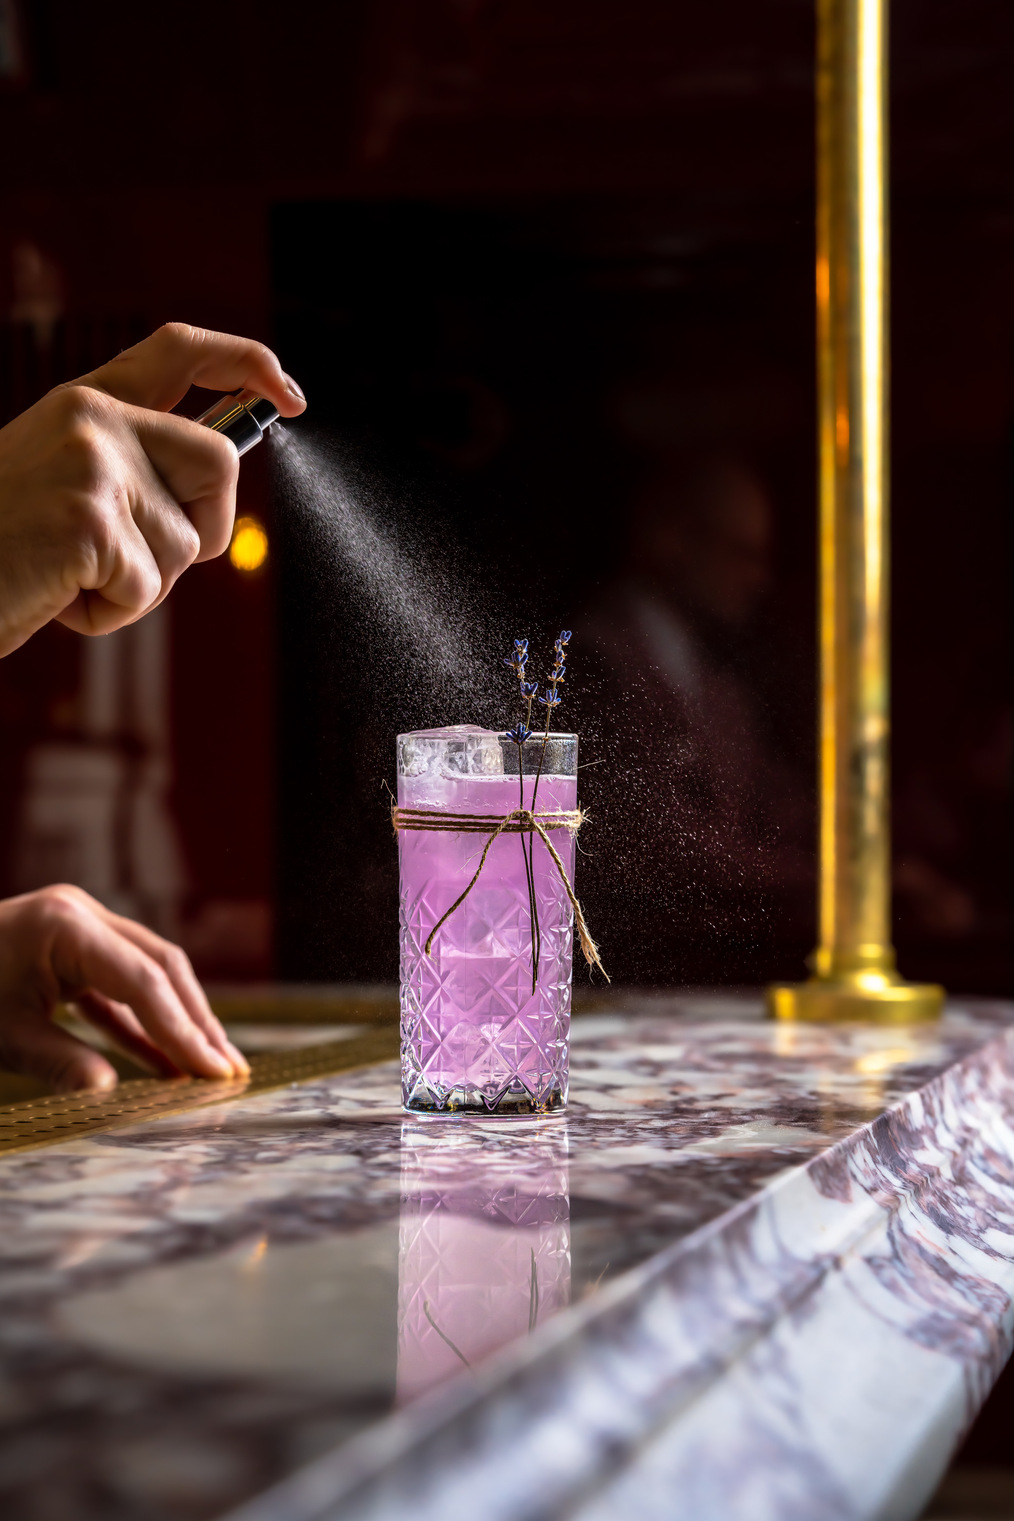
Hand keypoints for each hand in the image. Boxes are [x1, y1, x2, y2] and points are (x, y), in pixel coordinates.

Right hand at [0, 322, 305, 655]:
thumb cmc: (0, 548)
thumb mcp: (62, 487)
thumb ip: (131, 473)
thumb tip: (209, 502)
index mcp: (85, 403)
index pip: (181, 353)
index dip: (247, 365)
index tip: (289, 396)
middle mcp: (92, 417)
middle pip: (221, 464)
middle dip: (205, 529)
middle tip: (138, 559)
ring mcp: (91, 463)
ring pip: (187, 544)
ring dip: (139, 586)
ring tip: (68, 576)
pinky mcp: (89, 519)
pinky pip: (147, 587)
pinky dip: (108, 613)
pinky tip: (54, 596)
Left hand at [0, 885, 248, 1091]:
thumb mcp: (1, 1036)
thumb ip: (60, 1063)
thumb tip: (111, 1096)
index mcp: (65, 924)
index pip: (143, 981)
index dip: (183, 1030)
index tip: (214, 1071)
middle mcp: (81, 915)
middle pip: (159, 967)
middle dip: (196, 1021)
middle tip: (228, 1070)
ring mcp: (77, 929)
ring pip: (146, 975)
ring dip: (176, 1023)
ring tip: (210, 1068)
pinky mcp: (69, 951)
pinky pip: (116, 990)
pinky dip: (139, 1025)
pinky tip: (165, 1065)